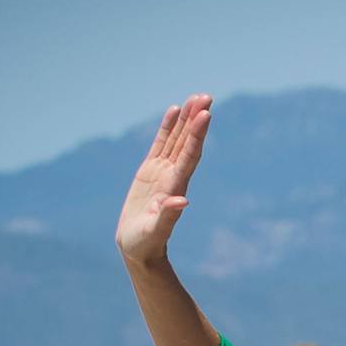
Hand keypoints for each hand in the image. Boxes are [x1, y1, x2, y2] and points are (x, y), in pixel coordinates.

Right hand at [115, 93, 212, 265]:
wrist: (138, 249)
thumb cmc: (146, 243)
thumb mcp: (155, 231)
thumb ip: (168, 216)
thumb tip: (181, 201)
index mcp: (175, 186)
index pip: (189, 155)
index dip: (197, 135)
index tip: (206, 115)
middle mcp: (173, 176)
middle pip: (187, 142)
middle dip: (196, 120)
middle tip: (206, 96)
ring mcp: (162, 172)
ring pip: (177, 140)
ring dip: (187, 120)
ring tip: (196, 98)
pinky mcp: (150, 172)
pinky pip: (161, 145)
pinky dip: (168, 128)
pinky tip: (174, 111)